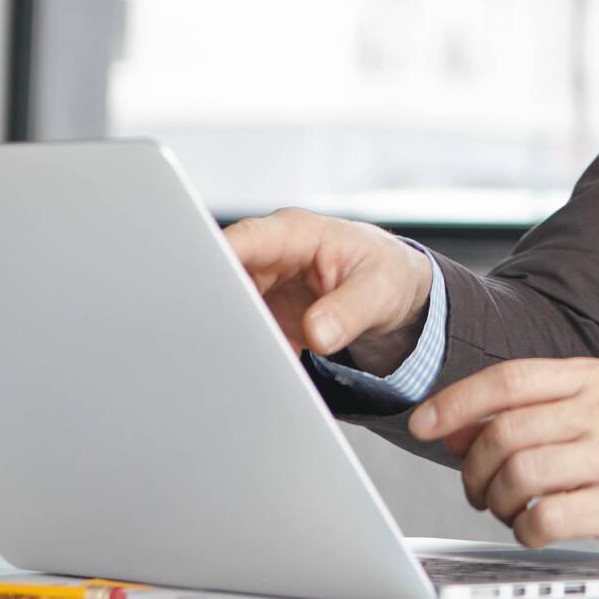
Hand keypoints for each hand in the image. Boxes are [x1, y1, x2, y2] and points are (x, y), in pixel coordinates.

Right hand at [222, 208, 435, 374]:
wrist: (393, 289)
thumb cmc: (387, 274)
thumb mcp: (380, 291)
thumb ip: (349, 311)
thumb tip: (318, 332)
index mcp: (296, 233)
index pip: (243, 240)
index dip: (216, 261)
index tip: (205, 291)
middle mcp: (270, 255)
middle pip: (222, 277)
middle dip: (216, 307)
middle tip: (229, 341)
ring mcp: (262, 284)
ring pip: (225, 308)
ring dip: (231, 334)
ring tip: (251, 358)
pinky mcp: (262, 312)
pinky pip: (241, 331)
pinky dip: (248, 350)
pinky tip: (265, 366)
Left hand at [411, 358, 598, 573]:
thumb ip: (535, 413)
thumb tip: (453, 426)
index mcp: (594, 379)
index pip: (509, 379)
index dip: (456, 402)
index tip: (422, 424)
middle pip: (505, 431)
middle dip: (473, 468)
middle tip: (478, 489)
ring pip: (519, 474)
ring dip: (496, 501)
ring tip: (508, 510)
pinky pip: (545, 518)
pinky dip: (525, 530)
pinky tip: (534, 529)